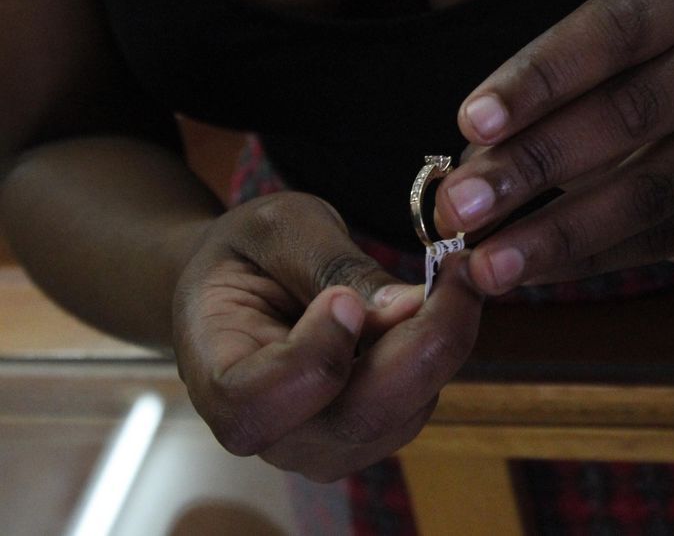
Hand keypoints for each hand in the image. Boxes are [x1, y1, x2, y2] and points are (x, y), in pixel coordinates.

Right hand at [172, 192, 482, 480]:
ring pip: (399, 416)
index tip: (346, 298)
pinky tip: (445, 302)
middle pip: (354, 420)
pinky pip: (417, 404)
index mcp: (216, 376)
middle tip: (458, 273)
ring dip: (441, 345)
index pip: (256, 403)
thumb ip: (331, 266)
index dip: (311, 360)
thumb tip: (406, 307)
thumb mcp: (279, 230)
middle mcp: (270, 431)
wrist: (246, 284)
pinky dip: (441, 353)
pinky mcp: (368, 433)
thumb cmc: (249, 253)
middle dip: (420, 346)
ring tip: (455, 276)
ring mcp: (322, 443)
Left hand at [435, 0, 673, 293]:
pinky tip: (532, 273)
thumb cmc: (632, 90)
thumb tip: (460, 183)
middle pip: (628, 114)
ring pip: (648, 192)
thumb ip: (530, 115)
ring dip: (555, 233)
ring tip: (488, 264)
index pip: (611, 32)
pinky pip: (662, 239)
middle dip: (532, 166)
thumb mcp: (588, 78)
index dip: (538, 78)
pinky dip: (588, 261)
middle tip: (460, 209)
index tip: (470, 124)